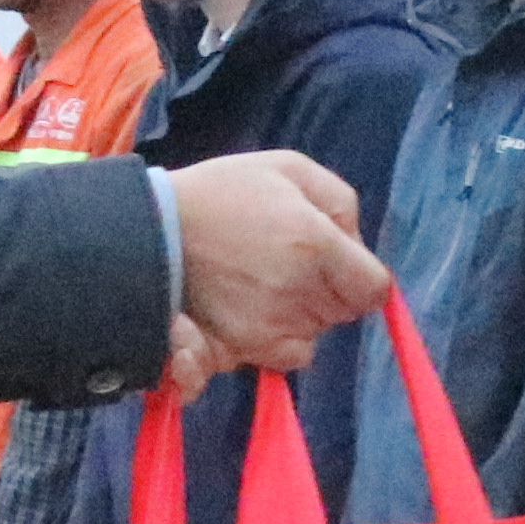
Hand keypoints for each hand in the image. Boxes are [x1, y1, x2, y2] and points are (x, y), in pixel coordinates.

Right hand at [166, 151, 383, 376]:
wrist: (150, 232)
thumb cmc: (221, 193)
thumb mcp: (287, 167)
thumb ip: (340, 202)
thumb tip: (357, 243)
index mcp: (317, 247)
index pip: (374, 289)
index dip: (360, 276)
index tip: (336, 263)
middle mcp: (301, 293)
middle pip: (346, 311)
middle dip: (329, 290)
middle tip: (287, 262)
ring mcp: (274, 327)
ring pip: (318, 333)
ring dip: (303, 314)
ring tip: (263, 281)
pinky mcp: (247, 350)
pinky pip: (290, 355)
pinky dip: (280, 339)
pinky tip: (253, 310)